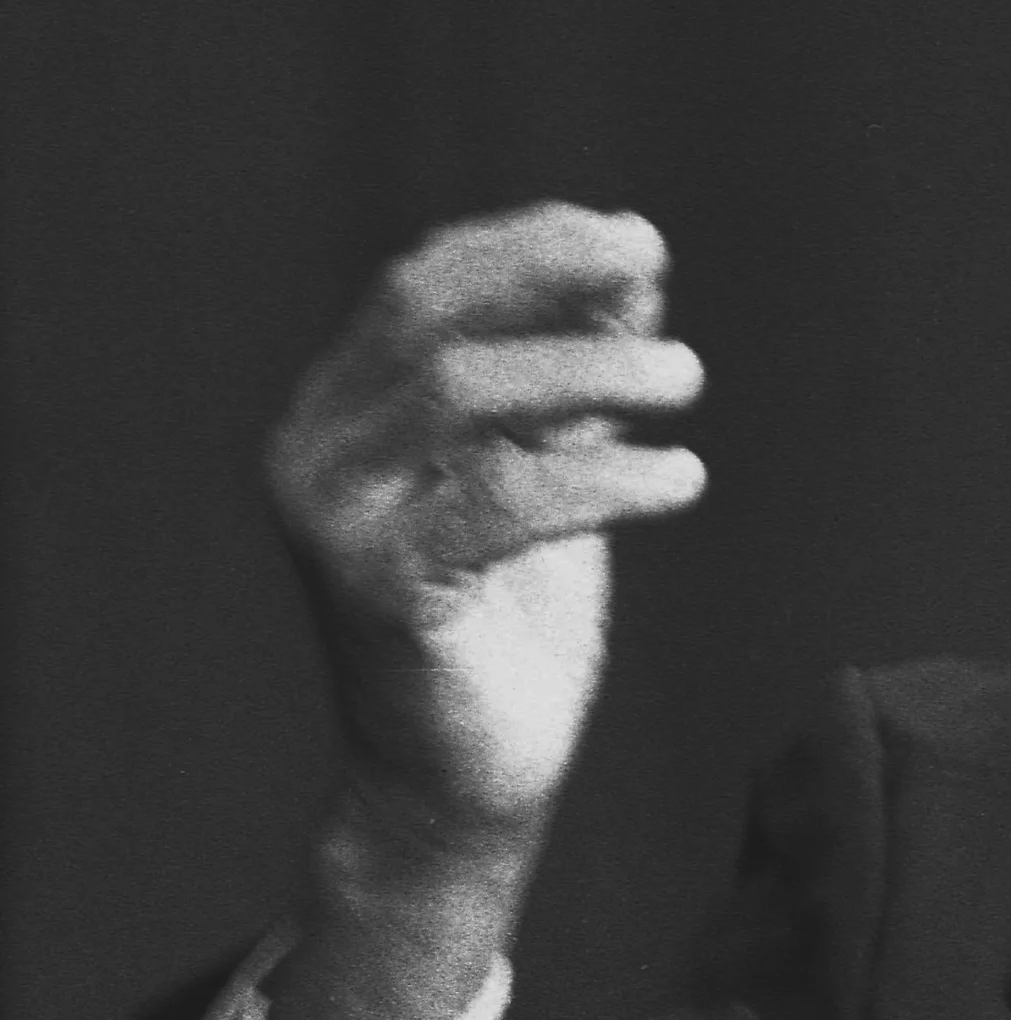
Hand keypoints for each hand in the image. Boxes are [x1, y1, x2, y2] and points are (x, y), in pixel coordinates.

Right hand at [270, 202, 705, 852]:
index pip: (421, 283)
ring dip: (592, 370)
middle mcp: (313, 448)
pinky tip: (679, 481)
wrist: (470, 777)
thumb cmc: (517, 616)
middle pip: (430, 316)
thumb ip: (576, 372)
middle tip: (664, 290)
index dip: (530, 244)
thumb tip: (635, 258)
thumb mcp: (552, 465)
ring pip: (460, 392)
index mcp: (341, 408)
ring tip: (689, 382)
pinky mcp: (375, 588)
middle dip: (554, 283)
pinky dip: (605, 476)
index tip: (639, 241)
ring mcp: (332, 517)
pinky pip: (501, 500)